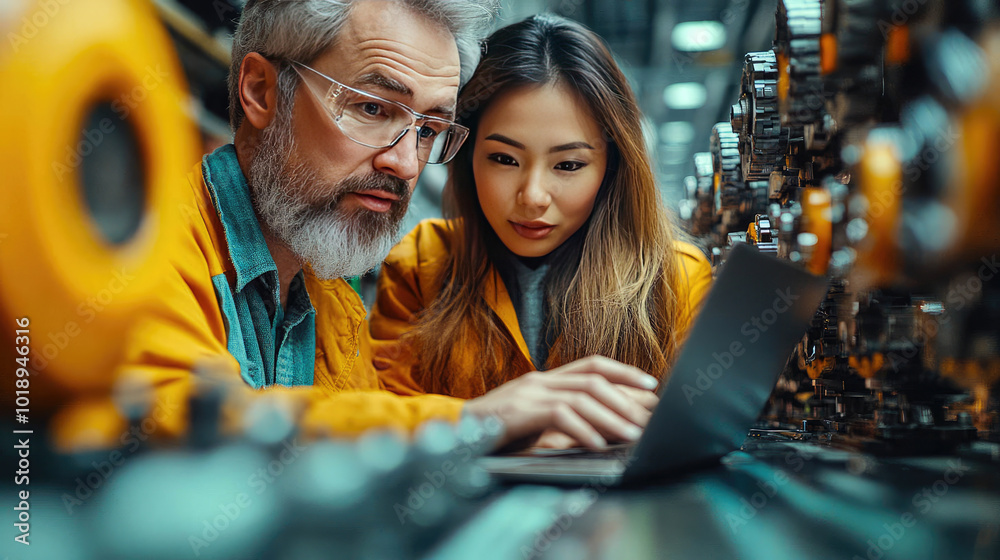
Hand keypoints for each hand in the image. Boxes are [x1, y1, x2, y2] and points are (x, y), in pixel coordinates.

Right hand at [463, 355, 659, 450]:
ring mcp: (527, 393)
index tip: (651, 385)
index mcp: (544, 380)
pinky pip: (559, 415)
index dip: (623, 372)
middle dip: (626, 399)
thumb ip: (561, 418)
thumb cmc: (494, 434)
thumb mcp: (532, 422)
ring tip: (632, 435)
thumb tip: (601, 428)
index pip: (592, 365)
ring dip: (611, 417)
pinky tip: (598, 445)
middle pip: (593, 380)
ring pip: (582, 397)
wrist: (452, 435)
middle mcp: (539, 380)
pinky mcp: (518, 412)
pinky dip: (583, 430)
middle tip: (649, 419)